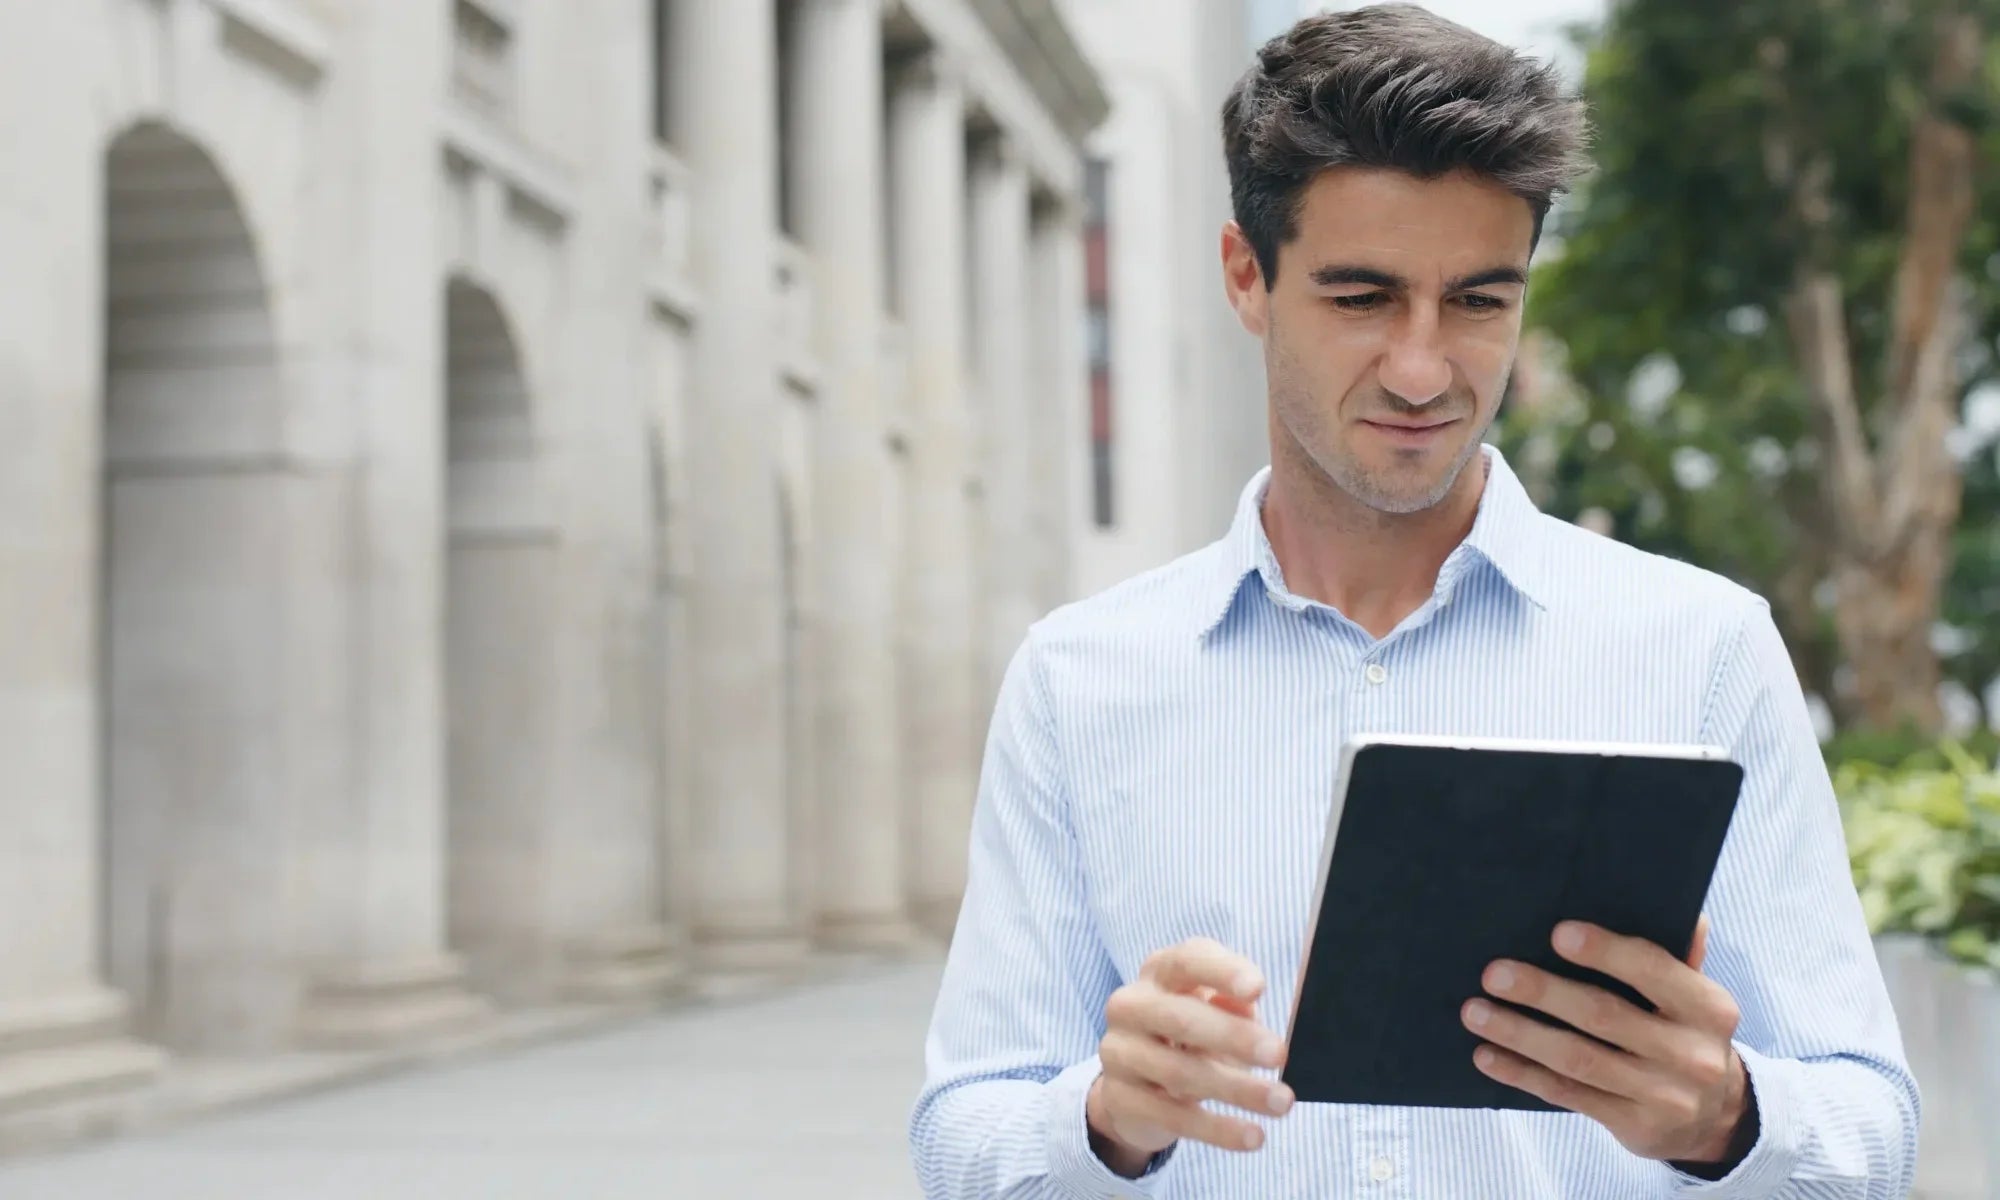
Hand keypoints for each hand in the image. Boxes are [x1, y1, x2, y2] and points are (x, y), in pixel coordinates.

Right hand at [1087, 938, 1294, 1173]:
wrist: (1137, 1083)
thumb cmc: (1191, 1033)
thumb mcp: (1214, 1010)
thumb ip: (1234, 1004)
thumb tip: (1249, 1004)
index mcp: (1159, 972)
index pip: (1187, 961)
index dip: (1222, 972)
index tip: (1258, 989)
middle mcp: (1130, 1005)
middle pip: (1181, 1018)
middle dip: (1234, 1037)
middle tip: (1278, 1054)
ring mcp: (1118, 1052)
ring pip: (1179, 1072)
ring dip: (1236, 1089)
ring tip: (1280, 1102)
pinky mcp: (1119, 1097)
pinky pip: (1173, 1117)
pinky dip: (1218, 1128)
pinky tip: (1252, 1135)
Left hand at [1461, 915, 1752, 1165]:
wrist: (1717, 1117)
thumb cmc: (1686, 1033)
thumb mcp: (1696, 995)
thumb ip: (1677, 953)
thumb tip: (1669, 904)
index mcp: (1708, 1007)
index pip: (1654, 970)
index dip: (1606, 951)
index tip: (1557, 933)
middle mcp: (1690, 1053)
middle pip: (1604, 1016)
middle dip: (1542, 993)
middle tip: (1493, 974)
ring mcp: (1662, 1095)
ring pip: (1577, 1059)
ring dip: (1519, 1034)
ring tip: (1475, 1012)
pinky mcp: (1633, 1125)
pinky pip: (1567, 1094)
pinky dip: (1522, 1073)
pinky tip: (1487, 1055)